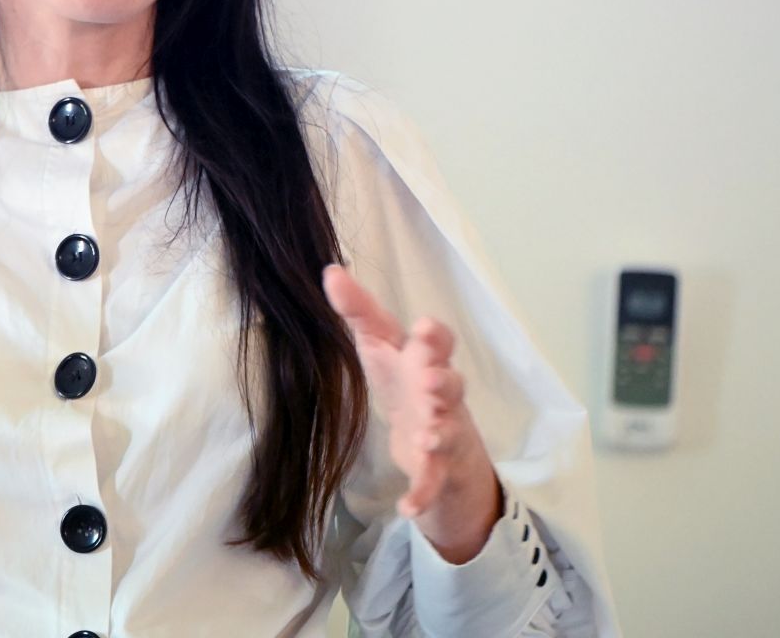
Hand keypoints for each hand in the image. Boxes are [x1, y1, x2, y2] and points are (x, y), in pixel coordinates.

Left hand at [322, 263, 501, 561]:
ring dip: (438, 434)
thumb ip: (358, 310)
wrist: (432, 440)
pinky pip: (432, 482)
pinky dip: (422, 495)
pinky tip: (408, 509)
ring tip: (427, 438)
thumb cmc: (404, 379)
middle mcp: (441, 392)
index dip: (433, 335)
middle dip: (442, 379)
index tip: (424, 326)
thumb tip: (330, 269)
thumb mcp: (380, 344)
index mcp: (425, 359)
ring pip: (447, 431)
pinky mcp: (436, 468)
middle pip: (449, 383)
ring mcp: (444, 431)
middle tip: (430, 379)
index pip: (436, 342)